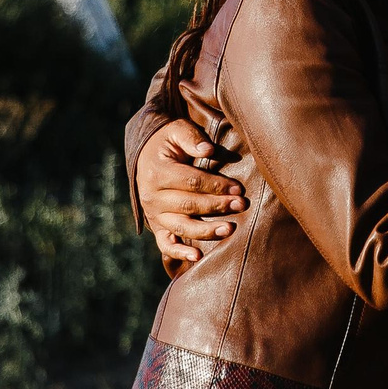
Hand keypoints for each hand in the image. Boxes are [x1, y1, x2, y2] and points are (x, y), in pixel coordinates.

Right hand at [137, 118, 246, 265]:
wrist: (145, 157)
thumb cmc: (168, 143)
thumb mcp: (176, 131)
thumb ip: (191, 137)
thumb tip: (208, 149)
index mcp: (158, 172)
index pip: (191, 181)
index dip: (216, 186)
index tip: (238, 188)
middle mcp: (153, 197)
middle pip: (189, 205)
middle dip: (218, 206)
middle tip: (242, 205)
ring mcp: (154, 215)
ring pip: (182, 227)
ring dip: (206, 231)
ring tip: (229, 229)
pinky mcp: (157, 227)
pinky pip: (166, 244)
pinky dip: (180, 253)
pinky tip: (198, 257)